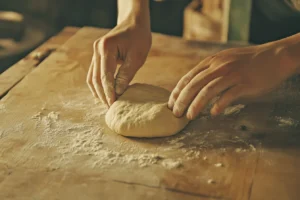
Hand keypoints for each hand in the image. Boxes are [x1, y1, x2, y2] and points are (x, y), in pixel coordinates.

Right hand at [86, 18, 151, 105]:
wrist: (134, 23)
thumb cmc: (139, 38)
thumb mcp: (136, 57)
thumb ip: (126, 74)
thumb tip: (118, 92)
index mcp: (106, 48)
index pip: (105, 76)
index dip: (109, 92)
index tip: (113, 105)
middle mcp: (96, 49)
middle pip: (96, 78)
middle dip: (103, 94)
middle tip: (110, 108)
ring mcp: (95, 52)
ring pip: (92, 77)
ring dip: (98, 92)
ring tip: (107, 104)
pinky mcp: (97, 55)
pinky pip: (93, 73)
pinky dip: (98, 85)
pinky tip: (104, 94)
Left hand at [168, 43, 297, 118]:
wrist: (274, 56)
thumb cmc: (247, 62)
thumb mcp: (224, 62)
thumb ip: (210, 74)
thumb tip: (196, 91)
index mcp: (212, 62)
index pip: (188, 77)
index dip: (177, 92)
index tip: (170, 103)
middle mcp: (219, 66)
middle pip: (194, 85)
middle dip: (182, 100)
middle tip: (176, 113)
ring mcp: (232, 74)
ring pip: (208, 90)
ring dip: (196, 105)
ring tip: (189, 116)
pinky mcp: (245, 83)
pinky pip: (229, 95)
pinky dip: (219, 105)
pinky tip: (213, 114)